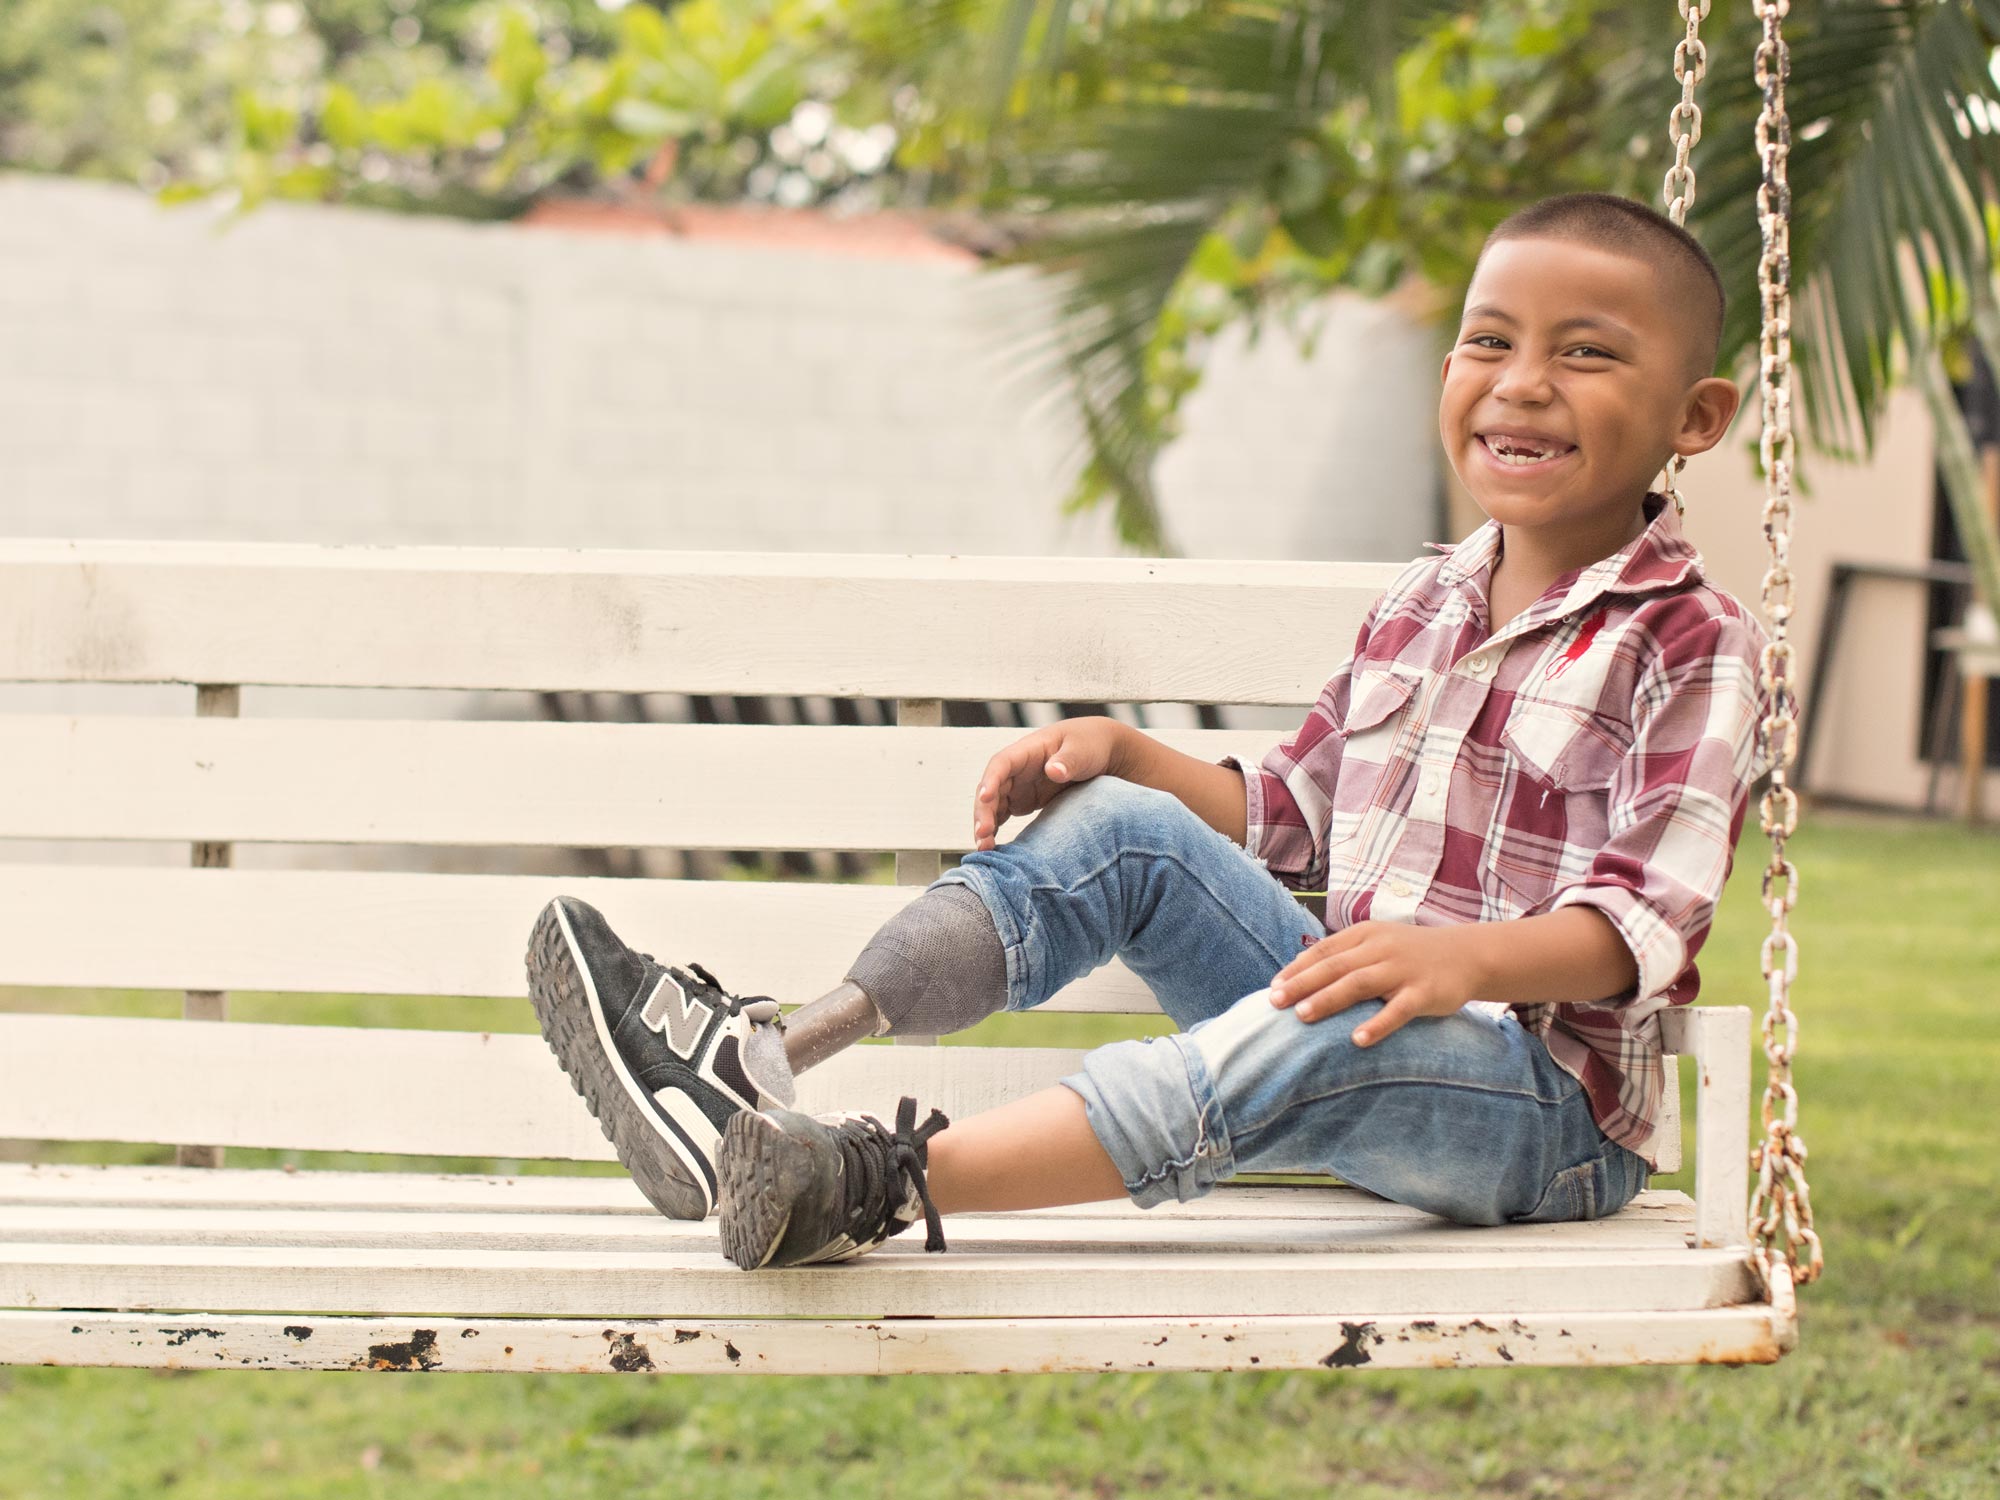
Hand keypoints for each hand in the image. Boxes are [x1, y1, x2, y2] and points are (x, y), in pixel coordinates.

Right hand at [972, 717, 1124, 850]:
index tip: (985, 797)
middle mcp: (1017, 769)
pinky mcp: (1023, 801)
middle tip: (982, 834)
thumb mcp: (1083, 749)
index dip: (991, 779)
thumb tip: (1053, 770)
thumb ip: (1069, 760)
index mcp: (1028, 750)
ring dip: (985, 825)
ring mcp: (1018, 786)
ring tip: (984, 849)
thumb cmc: (1090, 744)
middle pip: (991, 788)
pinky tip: (991, 849)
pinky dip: (994, 830)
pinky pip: (1001, 815)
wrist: (1102, 752)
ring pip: (992, 805)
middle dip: (983, 811)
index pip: (1002, 763)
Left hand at [1267, 921, 1484, 1045]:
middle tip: (1274, 1002)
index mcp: (1365, 935)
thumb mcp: (1376, 942)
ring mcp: (1403, 970)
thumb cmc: (1411, 953)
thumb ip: (1342, 954)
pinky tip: (1357, 1040)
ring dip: (1329, 999)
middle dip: (1302, 984)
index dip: (1297, 968)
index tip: (1272, 987)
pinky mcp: (1425, 992)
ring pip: (1359, 983)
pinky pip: (1399, 1010)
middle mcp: (1381, 949)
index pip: (1324, 951)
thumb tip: (1296, 970)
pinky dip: (1377, 1024)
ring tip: (1302, 1016)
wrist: (1467, 954)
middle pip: (1335, 966)